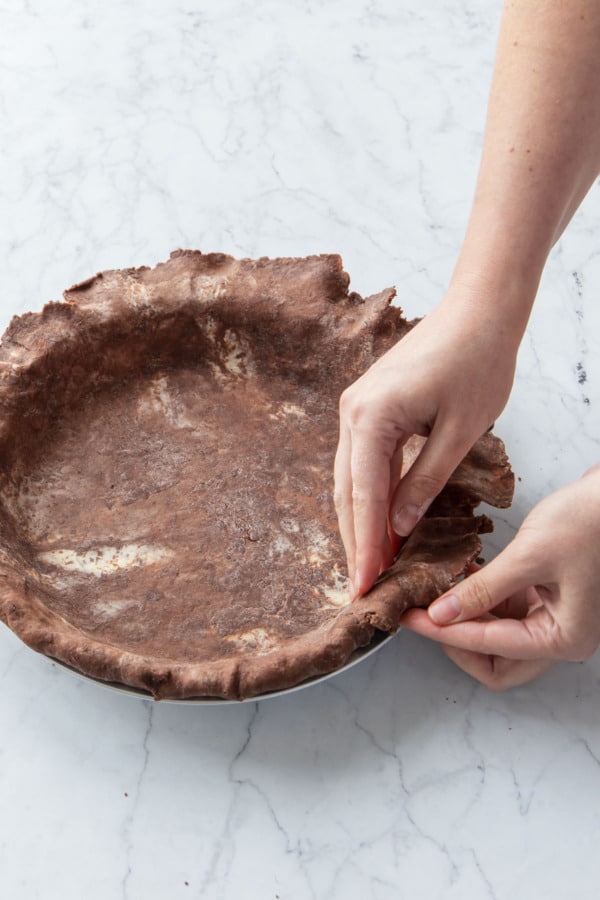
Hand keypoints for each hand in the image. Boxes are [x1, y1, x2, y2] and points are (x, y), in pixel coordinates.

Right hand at [334, 287, 517, 597]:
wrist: (479, 310)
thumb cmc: (478, 362)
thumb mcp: (459, 432)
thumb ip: (425, 482)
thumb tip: (398, 528)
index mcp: (371, 416)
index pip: (364, 495)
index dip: (365, 544)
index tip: (365, 585)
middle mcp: (352, 411)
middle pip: (348, 490)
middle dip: (356, 540)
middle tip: (362, 588)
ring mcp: (356, 407)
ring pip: (351, 479)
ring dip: (360, 521)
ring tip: (371, 564)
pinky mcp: (368, 407)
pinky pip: (362, 461)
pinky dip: (370, 495)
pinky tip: (380, 521)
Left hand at [400, 465, 599, 688]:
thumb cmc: (588, 522)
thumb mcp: (528, 557)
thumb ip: (482, 590)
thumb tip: (440, 614)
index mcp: (563, 639)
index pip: (490, 648)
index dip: (444, 633)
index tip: (411, 617)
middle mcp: (561, 637)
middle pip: (496, 662)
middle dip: (456, 640)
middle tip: (422, 615)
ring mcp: (555, 620)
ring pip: (497, 638)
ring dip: (465, 619)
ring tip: (433, 594)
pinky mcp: (547, 598)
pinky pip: (505, 612)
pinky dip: (480, 599)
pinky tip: (461, 577)